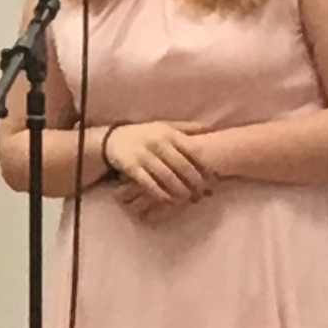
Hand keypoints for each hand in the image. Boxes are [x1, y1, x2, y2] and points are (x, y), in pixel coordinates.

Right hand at [104, 118, 219, 214]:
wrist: (113, 139)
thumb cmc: (144, 134)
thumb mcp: (164, 126)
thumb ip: (187, 128)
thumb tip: (212, 128)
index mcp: (169, 133)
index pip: (191, 151)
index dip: (204, 166)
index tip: (215, 178)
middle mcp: (157, 143)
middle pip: (182, 166)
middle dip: (195, 182)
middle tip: (204, 194)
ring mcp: (144, 155)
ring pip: (167, 177)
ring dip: (180, 190)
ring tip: (189, 199)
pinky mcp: (131, 167)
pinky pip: (149, 184)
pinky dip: (161, 194)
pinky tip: (169, 201)